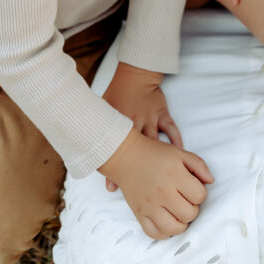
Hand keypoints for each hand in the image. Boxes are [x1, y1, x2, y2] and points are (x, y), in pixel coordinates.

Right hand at [100, 129, 212, 239]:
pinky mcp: (139, 213)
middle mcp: (162, 192)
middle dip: (193, 209)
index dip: (201, 194)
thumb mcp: (179, 152)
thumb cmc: (154, 153)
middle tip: (187, 201)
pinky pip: (154, 234)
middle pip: (189, 214)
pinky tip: (168, 222)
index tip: (194, 189)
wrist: (125, 156)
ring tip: (179, 213)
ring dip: (181, 224)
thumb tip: (211, 181)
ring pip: (173, 228)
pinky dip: (164, 233)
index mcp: (175, 175)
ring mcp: (150, 205)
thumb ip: (199, 165)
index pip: (199, 196)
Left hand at [103, 63, 182, 193]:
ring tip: (162, 180)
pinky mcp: (162, 113)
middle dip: (136, 171)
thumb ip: (100, 127)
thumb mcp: (105, 108)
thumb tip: (83, 143)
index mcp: (119, 123)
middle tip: (139, 189)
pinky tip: (180, 156)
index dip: (113, 169)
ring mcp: (151, 118)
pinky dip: (176, 142)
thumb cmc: (118, 91)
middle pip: (136, 151)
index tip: (111, 187)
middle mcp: (135, 122)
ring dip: (158, 162)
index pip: (116, 149)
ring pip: (155, 143)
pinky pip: (171, 129)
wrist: (136, 74)